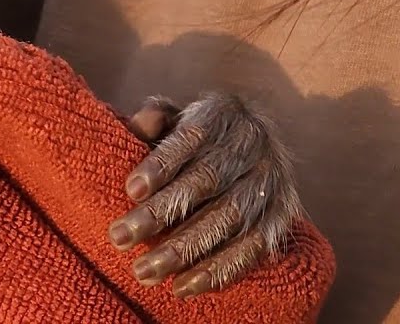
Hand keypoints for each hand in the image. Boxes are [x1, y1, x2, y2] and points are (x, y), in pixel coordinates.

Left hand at [111, 93, 303, 297]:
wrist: (254, 143)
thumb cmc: (197, 133)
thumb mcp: (174, 116)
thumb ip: (154, 118)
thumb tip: (141, 126)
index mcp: (222, 113)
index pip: (190, 138)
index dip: (161, 165)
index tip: (131, 191)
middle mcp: (253, 145)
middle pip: (206, 181)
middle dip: (160, 213)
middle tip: (119, 238)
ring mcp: (270, 182)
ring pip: (228, 219)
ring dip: (184, 249)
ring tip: (144, 271)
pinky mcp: (281, 217)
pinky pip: (252, 249)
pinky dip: (219, 270)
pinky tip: (183, 286)